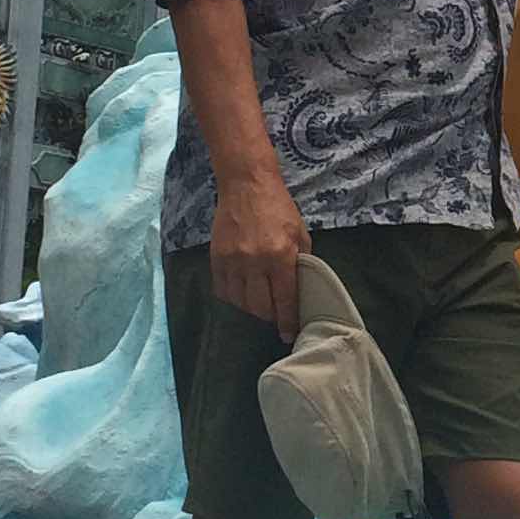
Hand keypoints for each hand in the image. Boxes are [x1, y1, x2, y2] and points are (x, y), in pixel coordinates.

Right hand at [208, 169, 310, 337]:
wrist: (246, 184)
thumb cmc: (279, 208)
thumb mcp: (301, 233)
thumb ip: (302, 262)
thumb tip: (301, 290)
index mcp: (281, 256)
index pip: (284, 300)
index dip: (287, 322)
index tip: (288, 334)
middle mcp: (255, 261)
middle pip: (260, 307)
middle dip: (270, 316)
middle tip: (275, 313)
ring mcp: (233, 260)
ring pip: (240, 302)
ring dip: (251, 307)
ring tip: (259, 301)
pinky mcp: (216, 257)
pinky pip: (223, 290)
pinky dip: (233, 296)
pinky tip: (242, 291)